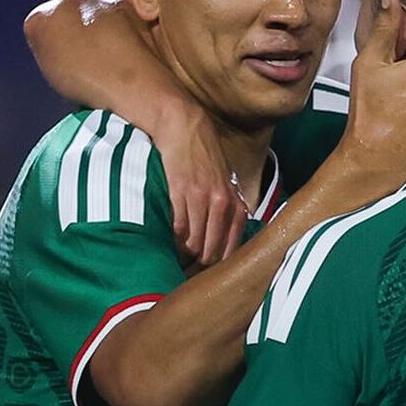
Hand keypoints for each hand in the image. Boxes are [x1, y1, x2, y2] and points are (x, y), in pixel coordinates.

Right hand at [151, 108, 248, 267]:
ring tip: (175, 260)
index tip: (203, 277)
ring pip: (194, 245)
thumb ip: (227, 215)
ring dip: (183, 256)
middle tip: (185, 273)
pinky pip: (179, 228)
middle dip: (198, 268)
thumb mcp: (225, 188)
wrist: (185, 128)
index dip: (216, 270)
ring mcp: (204, 199)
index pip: (230, 253)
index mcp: (236, 207)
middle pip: (212, 254)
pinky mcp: (182, 192)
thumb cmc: (203, 161)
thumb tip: (221, 248)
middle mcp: (224, 205)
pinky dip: (173, 240)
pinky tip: (169, 241)